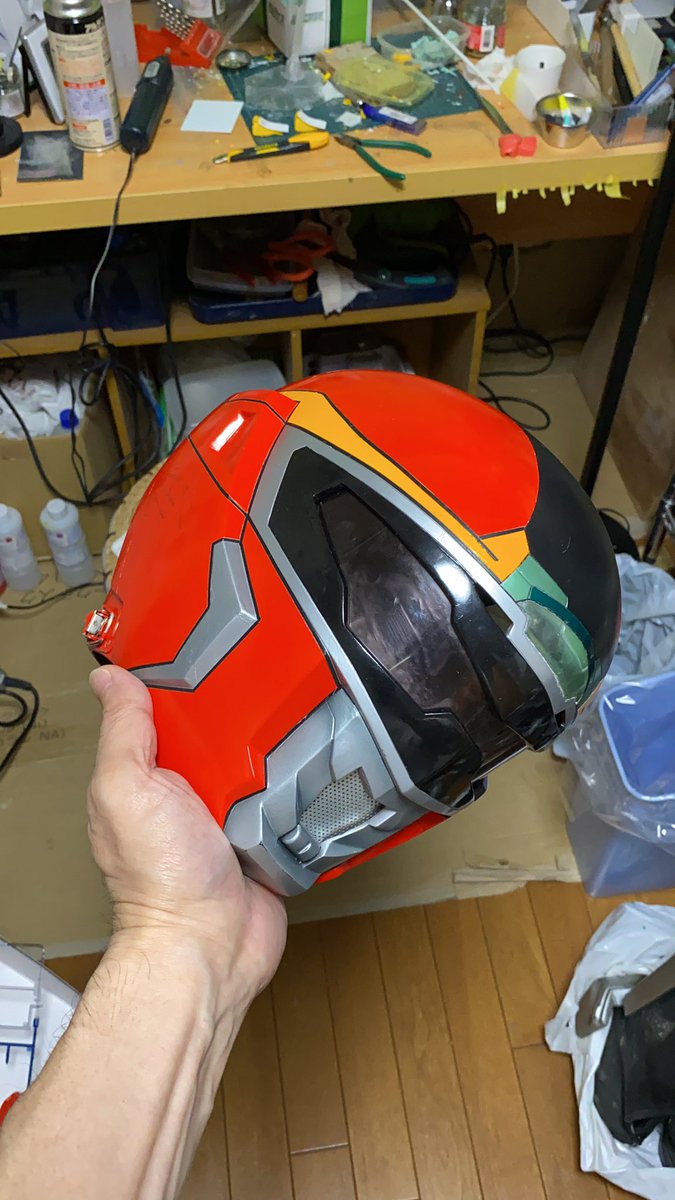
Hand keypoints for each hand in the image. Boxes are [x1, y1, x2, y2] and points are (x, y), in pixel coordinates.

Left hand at [87, 667, 286, 1010]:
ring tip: (296, 715)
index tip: (211, 647)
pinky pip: (287, 795)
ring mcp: (230, 812)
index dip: (184, 682)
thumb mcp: (128, 789)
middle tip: (268, 681)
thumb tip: (110, 680)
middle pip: (221, 729)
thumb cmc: (161, 878)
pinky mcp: (266, 833)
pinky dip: (298, 783)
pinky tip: (312, 759)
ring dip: (276, 745)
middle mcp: (188, 791)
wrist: (210, 945)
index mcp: (149, 773)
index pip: (166, 711)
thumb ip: (124, 734)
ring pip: (259, 758)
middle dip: (242, 710)